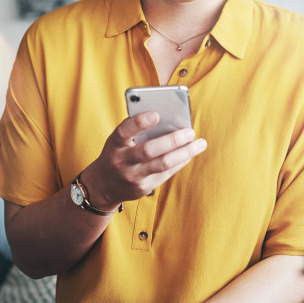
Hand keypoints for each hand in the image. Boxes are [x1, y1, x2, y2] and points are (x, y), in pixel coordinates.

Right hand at [81, 112, 207, 208]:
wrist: (103, 186)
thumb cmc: (116, 155)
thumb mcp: (117, 142)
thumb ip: (135, 132)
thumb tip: (168, 120)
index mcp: (114, 144)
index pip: (124, 131)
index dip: (139, 123)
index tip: (156, 114)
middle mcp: (121, 161)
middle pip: (149, 150)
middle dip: (172, 140)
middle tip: (189, 132)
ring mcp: (132, 176)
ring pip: (163, 164)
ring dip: (184, 153)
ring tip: (200, 143)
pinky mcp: (143, 187)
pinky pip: (167, 173)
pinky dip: (181, 161)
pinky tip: (190, 153)